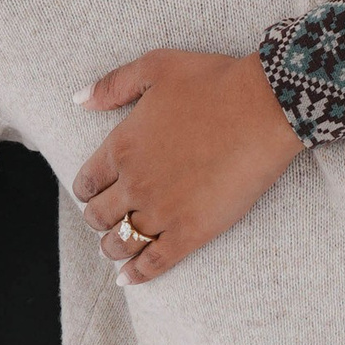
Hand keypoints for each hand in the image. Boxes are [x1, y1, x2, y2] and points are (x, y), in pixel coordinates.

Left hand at [71, 49, 306, 282]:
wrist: (265, 108)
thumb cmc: (214, 82)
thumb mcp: (157, 67)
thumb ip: (113, 84)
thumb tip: (79, 99)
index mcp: (122, 145)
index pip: (86, 183)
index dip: (87, 190)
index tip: (96, 192)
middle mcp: (135, 182)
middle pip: (98, 217)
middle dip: (98, 219)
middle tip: (109, 218)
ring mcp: (162, 210)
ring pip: (120, 243)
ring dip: (112, 248)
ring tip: (116, 248)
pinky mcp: (191, 232)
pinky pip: (154, 263)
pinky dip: (137, 274)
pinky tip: (129, 277)